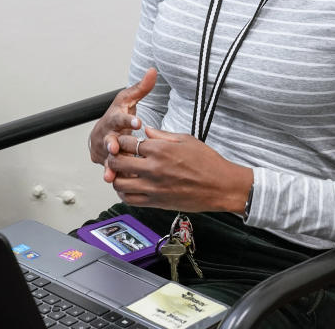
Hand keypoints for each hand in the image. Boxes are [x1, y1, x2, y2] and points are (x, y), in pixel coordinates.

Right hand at [88, 68, 156, 177]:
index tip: (137, 122)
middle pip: (108, 138)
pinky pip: (109, 168)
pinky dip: (111, 175)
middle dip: (111, 144)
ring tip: (110, 173)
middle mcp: (106, 133)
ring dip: (109, 164)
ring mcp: (103, 148)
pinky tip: (114, 181)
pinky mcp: (104, 160)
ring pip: (107, 157)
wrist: (104, 130)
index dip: (128, 119)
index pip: (120, 116)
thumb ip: (141, 88)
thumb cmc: (118, 114)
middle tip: (115, 148)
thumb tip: (153, 71)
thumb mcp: (128, 99)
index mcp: (114, 117)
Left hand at [106, 126, 253, 213]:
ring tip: (120, 172)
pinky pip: (130, 200)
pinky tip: (128, 187)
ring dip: (116, 176)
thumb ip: (162, 135)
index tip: (123, 140)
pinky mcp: (157, 202)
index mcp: (160, 150)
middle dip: (113, 157)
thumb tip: (147, 131)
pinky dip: (124, 193)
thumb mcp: (186, 140)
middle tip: (116, 155)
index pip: (127, 143)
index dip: (121, 140)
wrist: (221, 187)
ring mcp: (153, 188)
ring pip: (119, 183)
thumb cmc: (208, 163)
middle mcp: (153, 169)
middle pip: (118, 162)